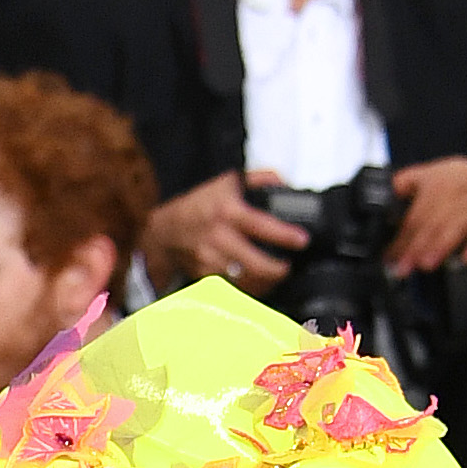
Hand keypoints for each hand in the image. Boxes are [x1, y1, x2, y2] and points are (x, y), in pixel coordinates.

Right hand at [143, 171, 305, 291]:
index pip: (261, 225)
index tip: (301, 240)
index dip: (284, 235)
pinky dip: (246, 287)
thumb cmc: (198, 204)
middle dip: (278, 270)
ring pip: (244, 280)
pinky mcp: (203, 275)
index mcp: (228, 211)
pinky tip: (255, 283)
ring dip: (264, 282)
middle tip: (287, 267)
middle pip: (256, 264)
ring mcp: (210, 259)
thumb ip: (259, 180)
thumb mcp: (228, 181)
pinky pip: (230, 287)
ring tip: (274, 276)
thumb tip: (284, 185)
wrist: (165, 229)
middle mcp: (218, 236)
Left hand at [388, 152, 466, 272]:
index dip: (400, 238)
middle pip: (430, 225)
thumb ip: (406, 182)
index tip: (389, 256)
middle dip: (414, 248)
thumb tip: (383, 195)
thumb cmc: (464, 182)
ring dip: (441, 247)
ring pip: (455, 229)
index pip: (413, 217)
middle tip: (403, 267)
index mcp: (435, 188)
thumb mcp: (433, 173)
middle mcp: (453, 198)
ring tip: (427, 263)